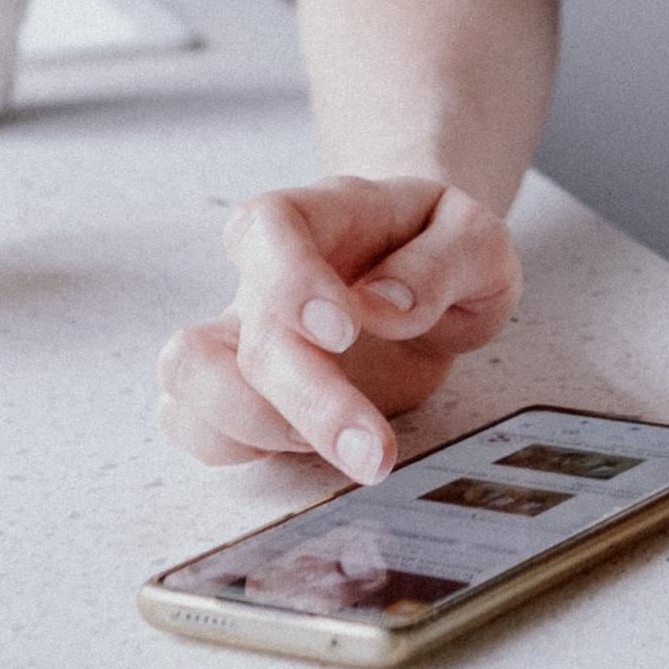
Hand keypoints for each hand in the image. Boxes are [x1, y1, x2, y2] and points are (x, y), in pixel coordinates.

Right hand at [156, 175, 520, 479]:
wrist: (426, 271)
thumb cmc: (442, 249)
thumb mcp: (478, 240)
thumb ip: (444, 262)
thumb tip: (386, 307)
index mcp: (325, 215)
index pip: (269, 226)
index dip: (290, 280)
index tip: (343, 332)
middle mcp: (268, 273)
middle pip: (253, 332)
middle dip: (311, 401)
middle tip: (375, 450)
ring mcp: (244, 329)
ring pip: (190, 373)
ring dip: (255, 428)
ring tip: (341, 451)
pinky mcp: (241, 386)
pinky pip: (191, 417)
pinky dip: (234, 446)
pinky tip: (305, 452)